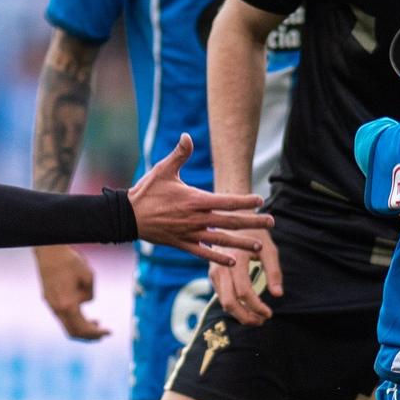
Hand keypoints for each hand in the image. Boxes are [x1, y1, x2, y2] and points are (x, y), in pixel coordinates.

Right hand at [36, 244, 108, 340]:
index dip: (97, 334)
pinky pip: (62, 317)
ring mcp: (51, 304)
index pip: (83, 328)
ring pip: (66, 326)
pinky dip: (74, 320)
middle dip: (90, 336)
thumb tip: (85, 303)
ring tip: (96, 323)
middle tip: (103, 333)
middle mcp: (57, 308)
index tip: (109, 332)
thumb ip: (89, 294)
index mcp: (68, 304)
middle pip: (73, 332)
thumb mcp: (89, 276)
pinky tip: (83, 313)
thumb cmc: (70, 260)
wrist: (49, 250)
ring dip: (82, 328)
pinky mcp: (48, 299)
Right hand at [129, 133, 271, 264]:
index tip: (260, 200)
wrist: (127, 216)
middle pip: (230, 222)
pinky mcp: (182, 244)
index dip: (245, 201)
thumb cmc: (146, 192)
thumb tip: (187, 136)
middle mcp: (196, 219)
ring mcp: (189, 233)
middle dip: (252, 222)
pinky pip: (203, 253)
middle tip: (271, 223)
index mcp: (195, 200)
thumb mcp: (163, 170)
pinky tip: (233, 262)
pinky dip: (218, 258)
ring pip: (221, 240)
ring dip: (241, 243)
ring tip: (260, 247)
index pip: (226, 201)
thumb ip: (179, 154)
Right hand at [209, 226, 282, 325]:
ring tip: (257, 318)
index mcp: (236, 259)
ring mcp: (214, 272)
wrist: (232, 220)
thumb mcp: (269, 249)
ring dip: (240, 315)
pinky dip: (234, 306)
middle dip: (246, 317)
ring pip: (223, 302)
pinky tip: (247, 308)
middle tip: (262, 321)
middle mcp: (221, 267)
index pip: (244, 292)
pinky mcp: (213, 275)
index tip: (270, 313)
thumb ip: (274, 272)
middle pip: (230, 302)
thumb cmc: (254, 234)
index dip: (257, 307)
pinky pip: (222, 296)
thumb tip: (278, 295)